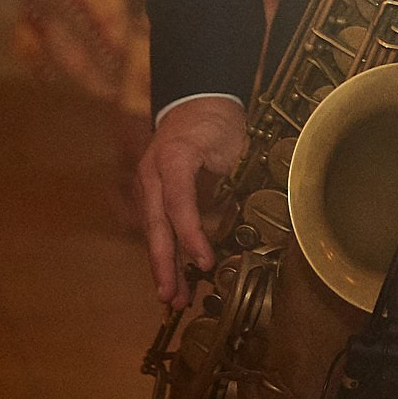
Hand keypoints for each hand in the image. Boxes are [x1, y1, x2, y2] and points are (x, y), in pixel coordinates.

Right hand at [136, 96, 246, 308]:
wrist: (195, 101)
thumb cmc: (216, 121)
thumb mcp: (232, 143)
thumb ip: (234, 180)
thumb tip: (250, 219)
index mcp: (173, 158)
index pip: (179, 205)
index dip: (191, 236)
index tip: (205, 262)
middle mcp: (152, 174)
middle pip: (156, 225)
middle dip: (164, 264)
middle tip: (173, 296)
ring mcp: (147, 184)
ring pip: (153, 231)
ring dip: (162, 265)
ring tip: (173, 297)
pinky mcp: (151, 193)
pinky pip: (157, 226)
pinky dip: (164, 250)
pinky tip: (171, 274)